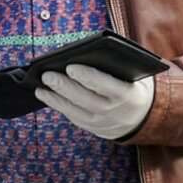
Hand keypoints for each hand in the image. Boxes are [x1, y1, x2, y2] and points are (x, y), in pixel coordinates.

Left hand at [35, 64, 155, 139]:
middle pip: (85, 99)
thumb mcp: (134, 75)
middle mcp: (115, 112)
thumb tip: (82, 53)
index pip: (106, 85)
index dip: (87, 76)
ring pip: (75, 111)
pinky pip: (72, 117)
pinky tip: (46, 95)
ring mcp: (102, 123)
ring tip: (40, 86)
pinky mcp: (92, 128)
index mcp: (128, 95)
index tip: (70, 66)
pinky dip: (58, 106)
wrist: (142, 117)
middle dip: (64, 87)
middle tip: (47, 75)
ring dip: (55, 98)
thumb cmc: (132, 85)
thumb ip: (115, 66)